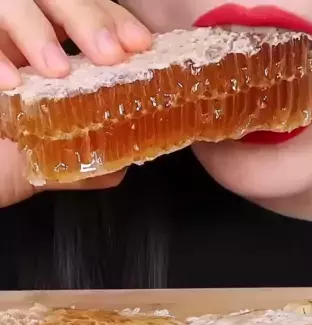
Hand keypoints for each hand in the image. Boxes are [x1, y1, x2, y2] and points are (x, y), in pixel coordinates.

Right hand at [0, 0, 151, 206]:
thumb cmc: (3, 158)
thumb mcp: (53, 159)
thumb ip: (90, 161)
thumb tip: (122, 163)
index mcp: (49, 50)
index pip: (88, 14)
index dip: (113, 22)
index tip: (139, 44)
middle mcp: (19, 34)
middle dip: (88, 19)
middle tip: (110, 54)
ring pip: (11, 3)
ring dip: (38, 31)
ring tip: (58, 70)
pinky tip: (10, 83)